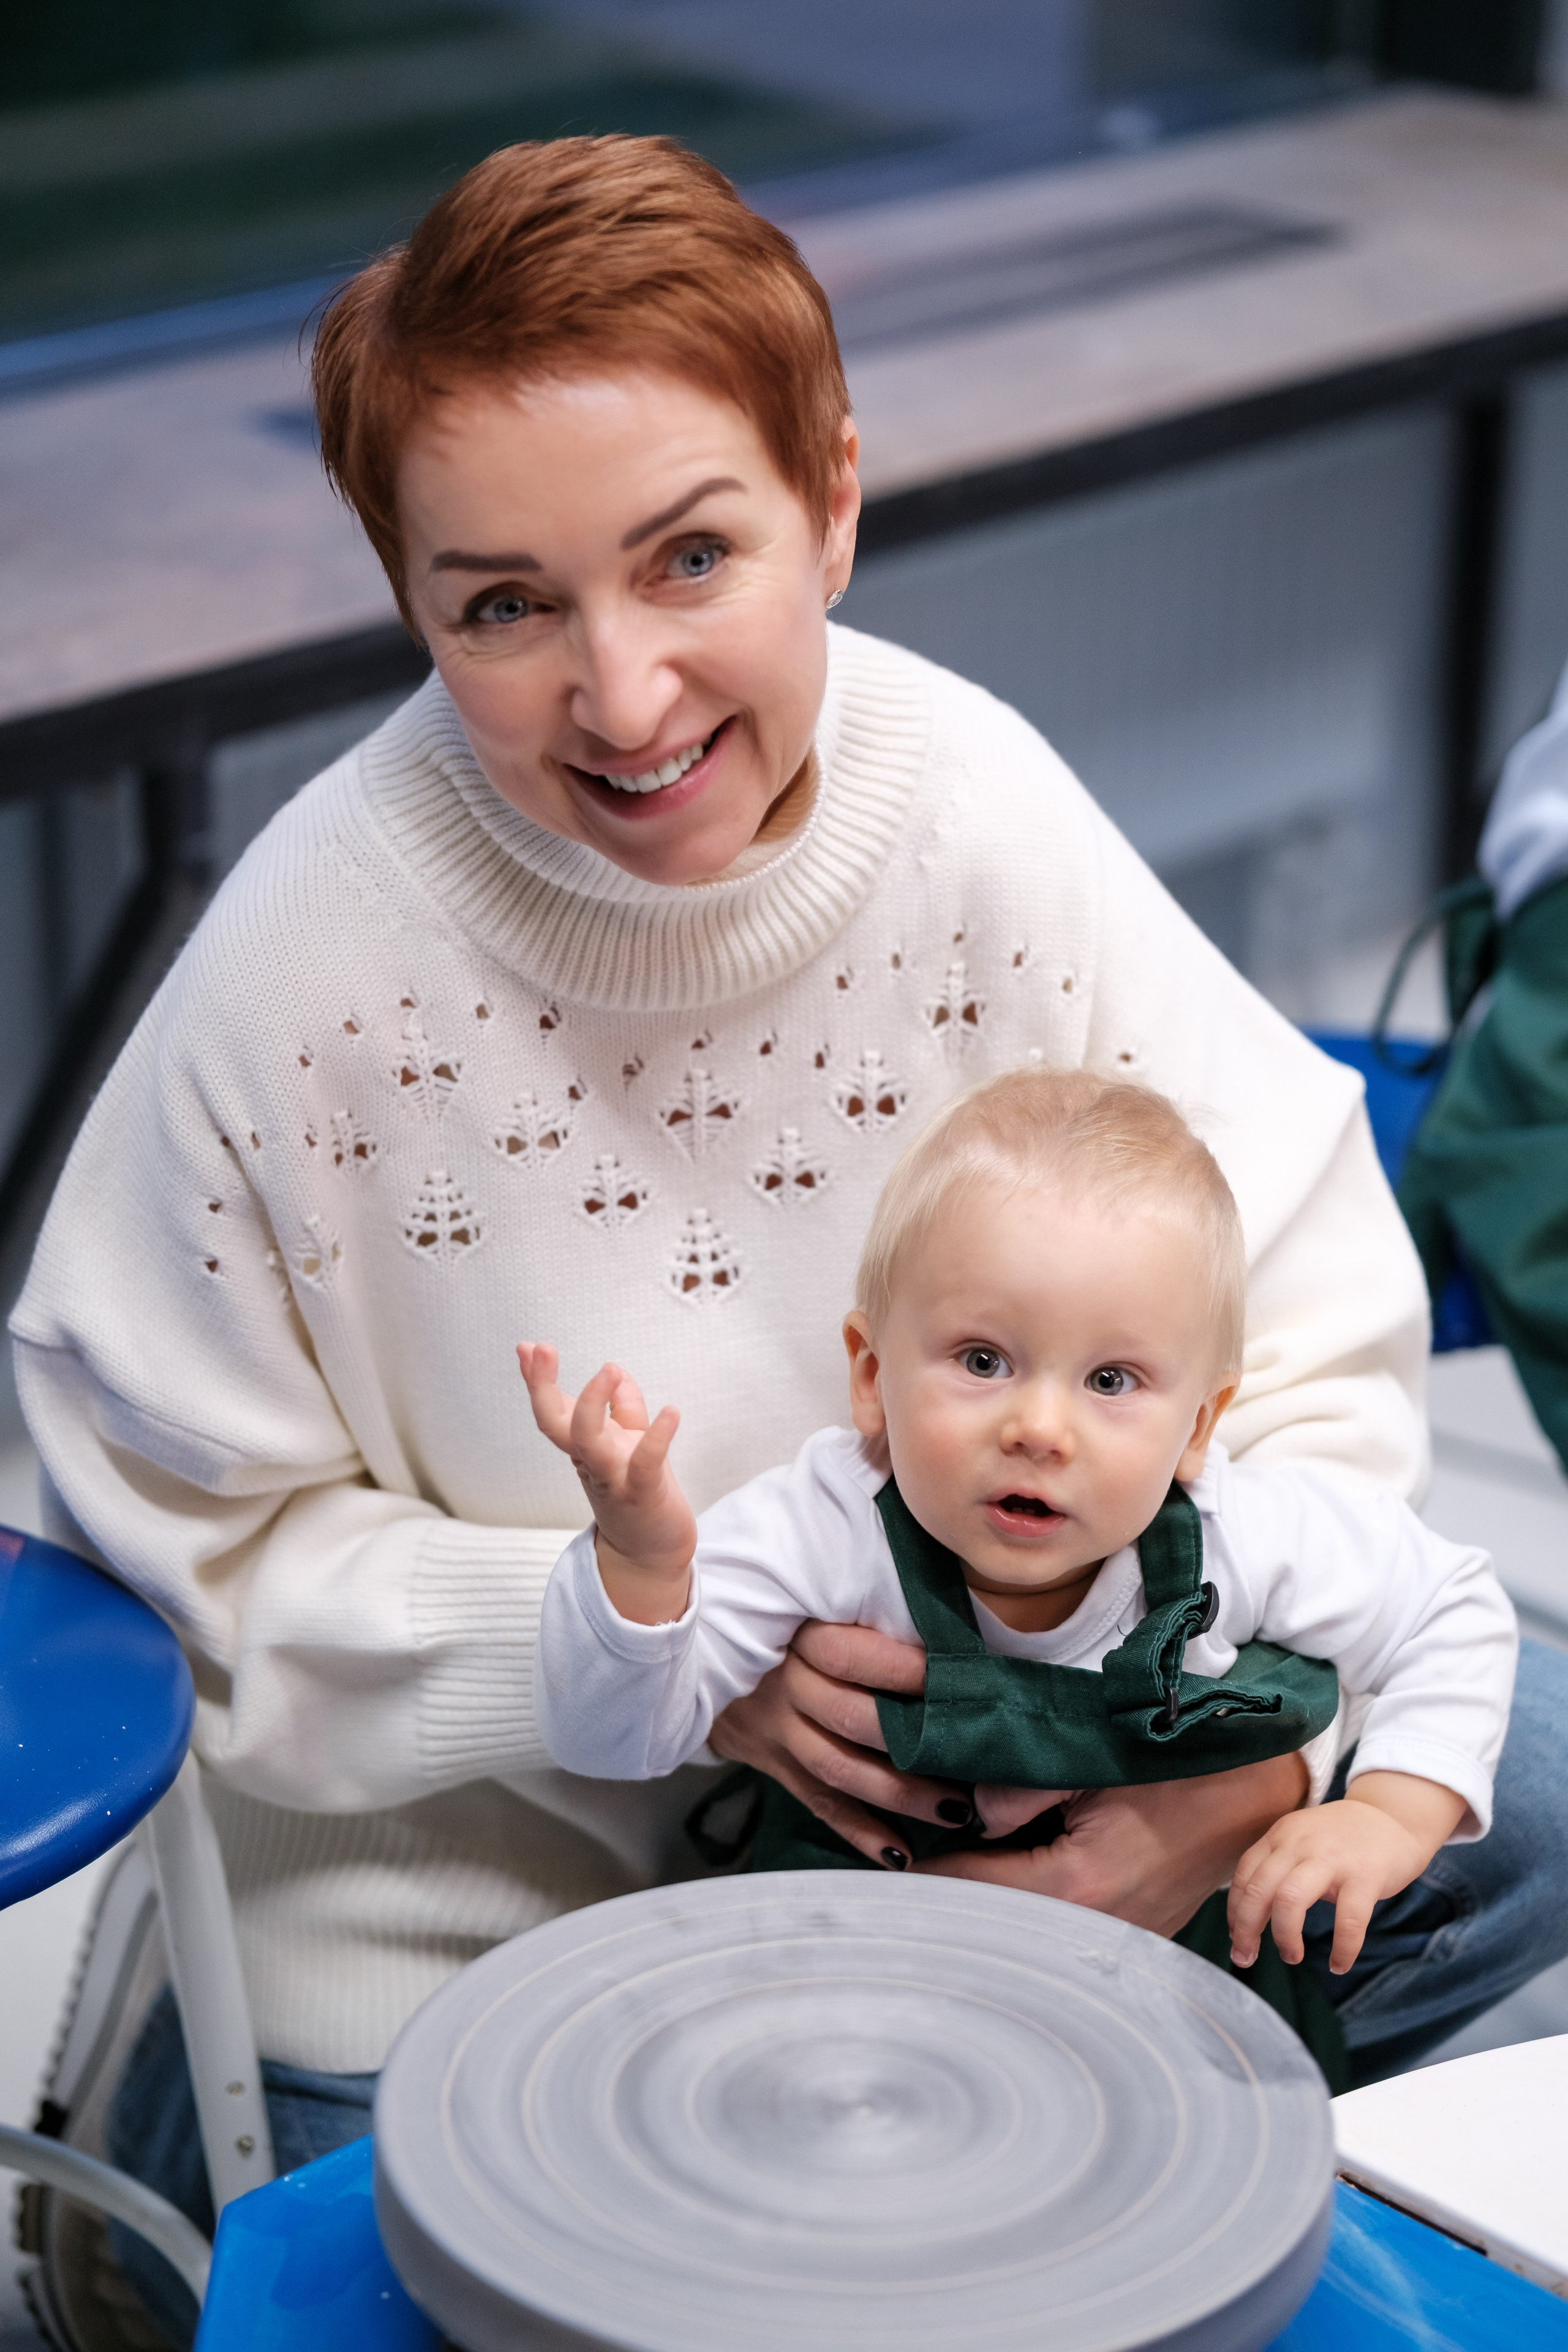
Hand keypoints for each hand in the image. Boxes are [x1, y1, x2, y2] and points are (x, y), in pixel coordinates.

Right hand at [517, 1343, 694, 1619]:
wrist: (651, 1553)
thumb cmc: (638, 1492)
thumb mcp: (629, 1442)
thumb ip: (623, 1407)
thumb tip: (615, 1370)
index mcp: (584, 1446)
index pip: (554, 1410)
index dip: (538, 1380)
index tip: (526, 1347)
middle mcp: (591, 1460)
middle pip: (556, 1424)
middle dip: (542, 1387)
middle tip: (540, 1349)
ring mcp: (613, 1477)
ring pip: (589, 1442)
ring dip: (591, 1405)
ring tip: (605, 1370)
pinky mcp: (643, 1494)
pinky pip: (645, 1463)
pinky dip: (657, 1436)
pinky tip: (671, 1412)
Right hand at [709, 1619, 979, 1869]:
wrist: (703, 1654)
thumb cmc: (785, 1625)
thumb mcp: (812, 1607)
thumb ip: (863, 1618)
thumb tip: (946, 1633)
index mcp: (800, 1635)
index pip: (851, 1655)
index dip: (904, 1669)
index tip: (958, 1678)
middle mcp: (785, 1683)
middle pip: (851, 1718)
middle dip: (916, 1743)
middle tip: (975, 1758)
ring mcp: (776, 1729)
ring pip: (839, 1769)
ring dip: (899, 1795)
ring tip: (955, 1811)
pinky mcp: (774, 1765)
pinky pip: (819, 1804)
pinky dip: (859, 1833)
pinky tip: (899, 1855)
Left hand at [918, 1751, 1311, 1938]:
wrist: (1256, 1800)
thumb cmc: (1179, 1772)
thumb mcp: (1093, 1763)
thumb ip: (1018, 1789)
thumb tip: (967, 1811)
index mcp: (1073, 1887)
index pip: (967, 1888)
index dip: (920, 1869)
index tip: (884, 1854)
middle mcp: (1090, 1931)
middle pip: (990, 1917)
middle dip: (947, 1887)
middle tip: (904, 1853)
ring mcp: (1114, 1941)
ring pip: (1023, 1925)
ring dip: (989, 1895)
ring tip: (948, 1860)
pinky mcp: (1129, 1936)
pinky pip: (1059, 1926)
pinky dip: (1027, 1901)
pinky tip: (1009, 1868)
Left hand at [1228, 1770, 1464, 1974]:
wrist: (1394, 1817)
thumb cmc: (1342, 1841)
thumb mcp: (1302, 1842)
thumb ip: (1278, 1868)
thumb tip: (1250, 1916)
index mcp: (1281, 1836)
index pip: (1245, 1875)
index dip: (1235, 1911)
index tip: (1235, 1937)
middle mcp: (1300, 1843)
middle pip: (1258, 1889)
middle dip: (1246, 1929)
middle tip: (1246, 1958)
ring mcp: (1332, 1858)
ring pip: (1290, 1899)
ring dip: (1284, 1936)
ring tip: (1291, 1957)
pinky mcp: (1366, 1876)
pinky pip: (1348, 1920)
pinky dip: (1342, 1949)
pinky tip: (1340, 1965)